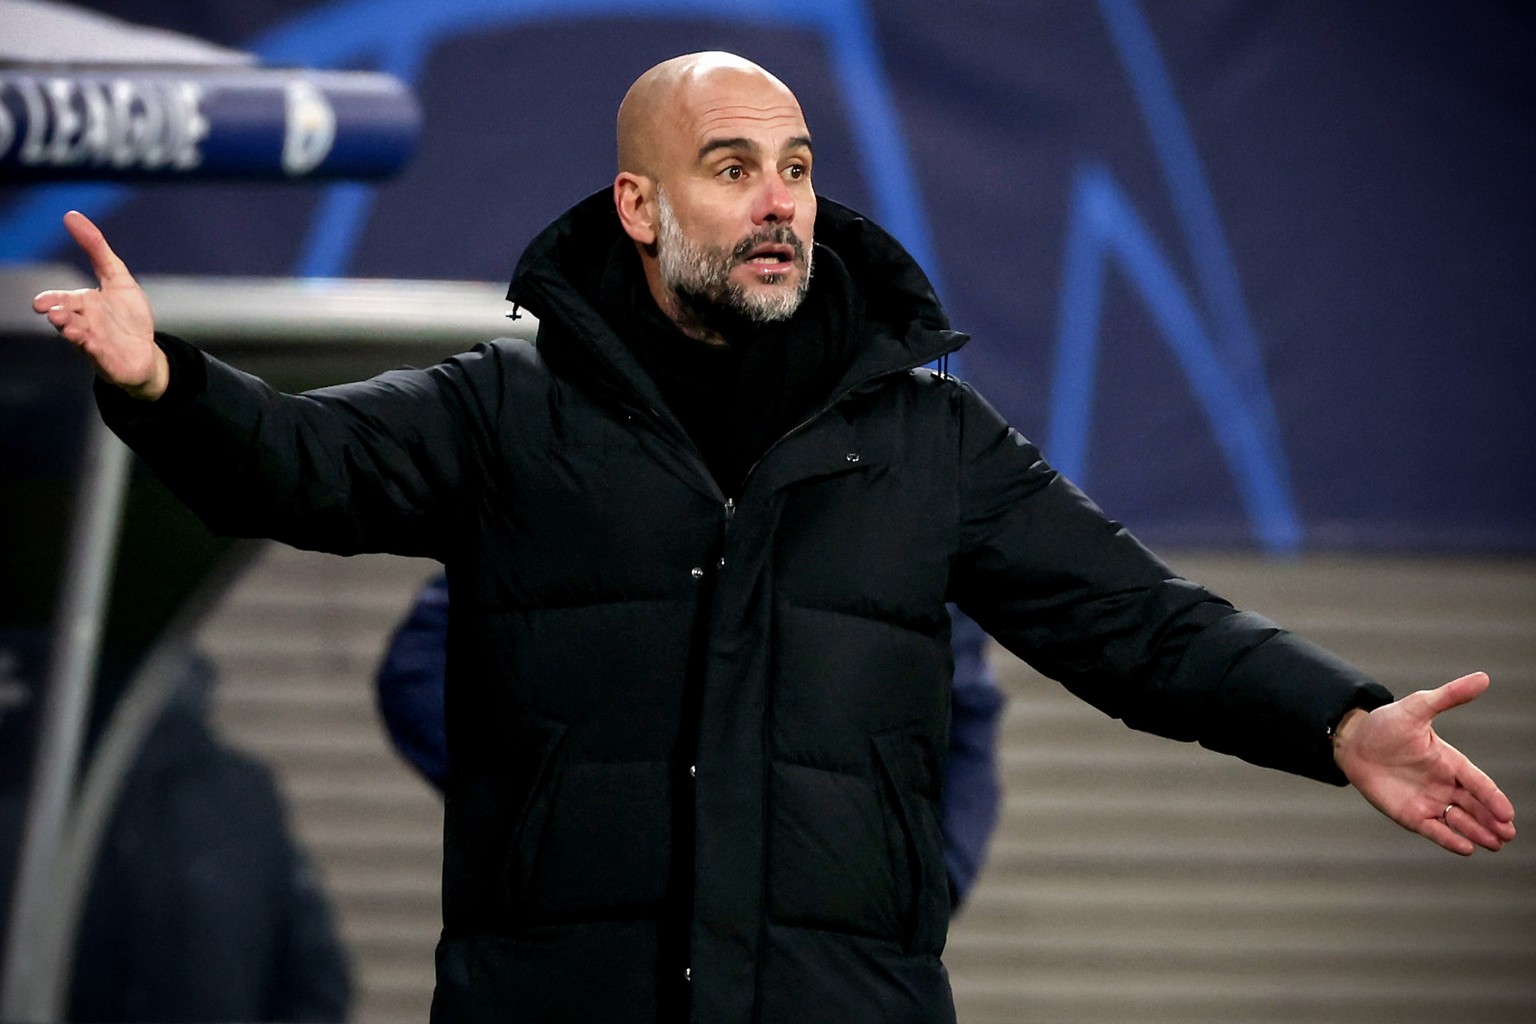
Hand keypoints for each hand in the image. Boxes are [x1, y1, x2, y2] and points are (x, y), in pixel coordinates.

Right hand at [32, 211, 166, 399]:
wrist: (145, 354)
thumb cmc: (127, 316)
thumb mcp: (118, 279)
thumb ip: (97, 250)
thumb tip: (71, 216)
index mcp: (83, 304)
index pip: (62, 300)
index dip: (50, 300)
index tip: (39, 302)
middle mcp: (83, 323)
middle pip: (66, 317)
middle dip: (58, 314)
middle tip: (50, 310)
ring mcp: (94, 342)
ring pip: (77, 335)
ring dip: (69, 329)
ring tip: (61, 322)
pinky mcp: (107, 358)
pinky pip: (97, 352)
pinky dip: (92, 346)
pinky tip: (89, 341)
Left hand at [1333, 672, 1515, 854]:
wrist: (1353, 743)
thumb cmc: (1386, 725)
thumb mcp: (1417, 707)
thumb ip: (1449, 697)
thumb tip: (1482, 678)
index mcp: (1450, 762)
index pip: (1477, 782)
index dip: (1493, 798)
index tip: (1507, 813)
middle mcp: (1444, 784)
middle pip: (1474, 806)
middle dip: (1492, 821)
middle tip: (1507, 834)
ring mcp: (1428, 800)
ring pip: (1459, 820)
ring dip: (1476, 831)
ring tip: (1492, 843)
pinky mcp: (1411, 814)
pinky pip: (1434, 829)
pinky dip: (1449, 839)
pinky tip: (1465, 849)